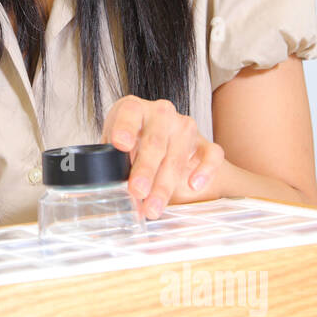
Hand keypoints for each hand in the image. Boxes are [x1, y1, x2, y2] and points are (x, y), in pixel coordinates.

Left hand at [101, 96, 225, 218]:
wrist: (159, 138)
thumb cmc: (131, 142)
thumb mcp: (114, 146)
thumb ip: (111, 160)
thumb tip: (105, 185)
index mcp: (134, 109)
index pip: (130, 114)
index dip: (125, 128)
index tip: (120, 144)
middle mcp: (161, 114)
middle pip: (155, 142)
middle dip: (145, 169)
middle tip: (137, 191)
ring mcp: (185, 127)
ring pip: (178, 155)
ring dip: (165, 184)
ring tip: (153, 207)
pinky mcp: (203, 143)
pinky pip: (211, 155)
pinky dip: (204, 170)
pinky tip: (193, 185)